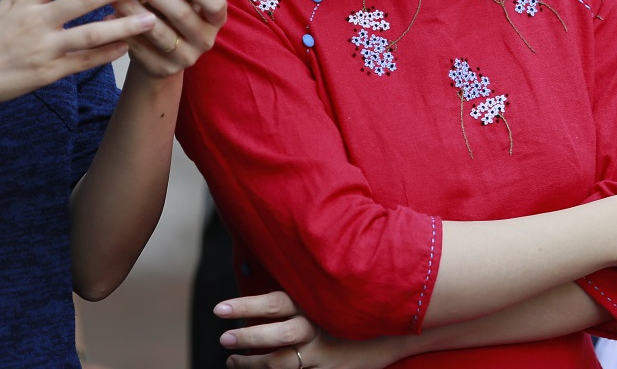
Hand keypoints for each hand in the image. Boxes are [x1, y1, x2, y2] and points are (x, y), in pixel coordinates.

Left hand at [116, 0, 256, 78]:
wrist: (165, 49)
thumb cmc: (182, 6)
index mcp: (217, 18)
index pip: (215, 5)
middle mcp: (205, 40)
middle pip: (183, 16)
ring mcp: (184, 58)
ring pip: (158, 32)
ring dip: (135, 12)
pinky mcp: (161, 69)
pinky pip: (141, 50)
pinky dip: (124, 32)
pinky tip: (110, 16)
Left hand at [218, 290, 401, 368]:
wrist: (396, 327)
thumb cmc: (359, 297)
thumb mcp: (332, 283)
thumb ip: (306, 279)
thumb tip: (275, 257)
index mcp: (314, 302)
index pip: (274, 303)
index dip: (245, 306)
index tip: (220, 309)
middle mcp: (317, 327)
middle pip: (274, 336)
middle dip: (246, 338)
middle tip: (224, 339)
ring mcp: (323, 353)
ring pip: (280, 363)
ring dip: (253, 363)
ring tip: (232, 361)